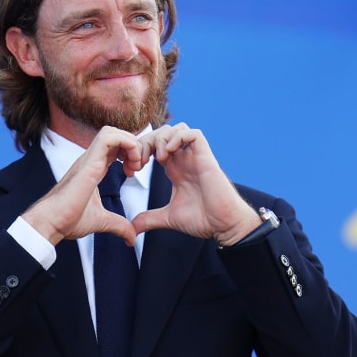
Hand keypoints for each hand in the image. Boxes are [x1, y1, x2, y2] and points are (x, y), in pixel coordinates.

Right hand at [22, 126, 144, 245]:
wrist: (51, 223)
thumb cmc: (68, 220)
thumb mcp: (102, 221)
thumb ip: (118, 226)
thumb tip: (131, 238)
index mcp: (94, 168)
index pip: (114, 147)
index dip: (129, 154)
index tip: (133, 173)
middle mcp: (91, 159)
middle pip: (115, 133)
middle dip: (132, 146)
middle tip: (137, 167)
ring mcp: (88, 158)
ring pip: (111, 131)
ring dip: (130, 144)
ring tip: (134, 165)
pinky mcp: (89, 162)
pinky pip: (108, 138)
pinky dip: (126, 144)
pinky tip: (130, 165)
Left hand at [132, 123, 260, 245]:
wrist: (224, 225)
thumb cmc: (203, 219)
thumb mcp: (168, 217)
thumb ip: (149, 219)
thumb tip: (133, 228)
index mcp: (174, 169)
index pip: (154, 145)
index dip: (140, 151)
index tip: (132, 168)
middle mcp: (184, 159)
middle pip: (162, 132)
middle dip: (147, 141)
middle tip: (139, 161)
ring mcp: (195, 157)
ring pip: (177, 128)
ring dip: (162, 137)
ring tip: (157, 157)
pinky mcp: (206, 157)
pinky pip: (193, 133)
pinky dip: (178, 137)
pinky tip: (169, 153)